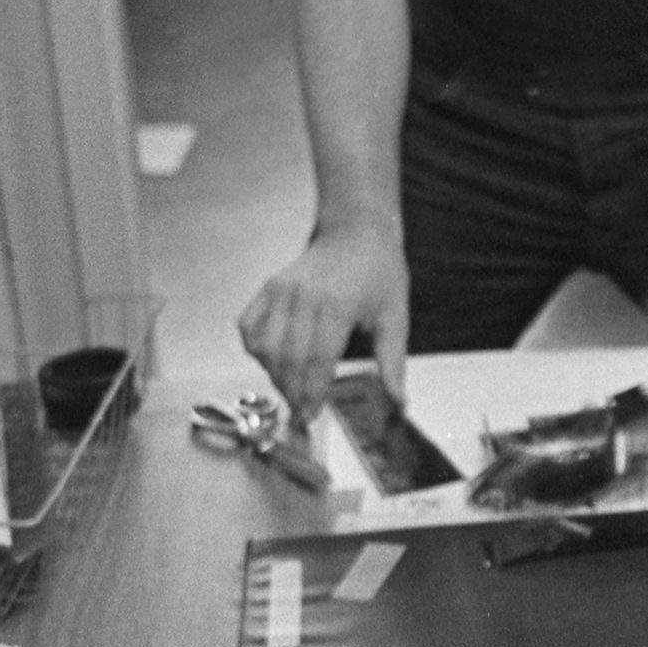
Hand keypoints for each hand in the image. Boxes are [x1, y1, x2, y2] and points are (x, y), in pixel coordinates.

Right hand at [238, 222, 405, 425]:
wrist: (356, 230)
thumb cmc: (379, 271)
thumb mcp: (395, 316)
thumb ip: (392, 362)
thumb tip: (398, 402)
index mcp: (336, 306)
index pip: (316, 361)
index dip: (311, 393)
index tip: (311, 416)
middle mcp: (302, 298)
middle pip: (287, 359)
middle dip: (292, 392)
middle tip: (301, 413)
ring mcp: (280, 290)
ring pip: (264, 347)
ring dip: (274, 375)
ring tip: (291, 390)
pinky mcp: (268, 287)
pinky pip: (249, 327)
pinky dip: (256, 349)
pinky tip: (274, 361)